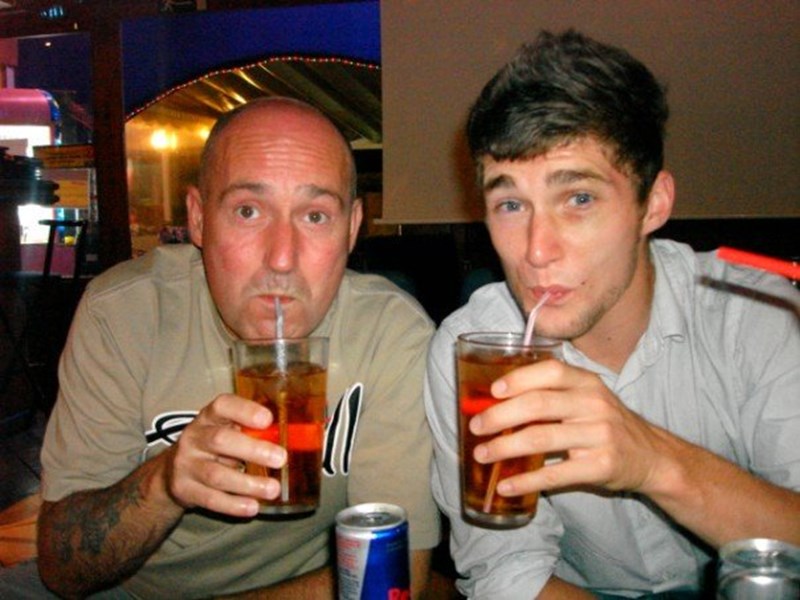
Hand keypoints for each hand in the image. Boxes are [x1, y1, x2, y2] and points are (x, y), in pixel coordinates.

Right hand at [164, 393, 287, 516]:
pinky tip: (253, 507)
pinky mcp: (183, 489)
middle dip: (253, 450)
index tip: (267, 419)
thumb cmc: (214, 446)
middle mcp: (194, 437)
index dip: (245, 410)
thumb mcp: (227, 430)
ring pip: (216, 475)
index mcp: (209, 417)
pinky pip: (209, 499)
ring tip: (273, 490)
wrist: (172, 471)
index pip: (223, 405)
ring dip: (247, 484)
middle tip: (281, 459)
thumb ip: (252, 431)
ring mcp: (186, 464)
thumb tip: (298, 437)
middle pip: (220, 440)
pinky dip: (233, 505)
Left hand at [469, 359, 670, 497]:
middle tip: (475, 426)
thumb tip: (495, 399)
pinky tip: (505, 484)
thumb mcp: (588, 398)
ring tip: (482, 454)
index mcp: (587, 383)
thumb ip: (553, 393)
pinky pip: (555, 475)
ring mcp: (599, 436)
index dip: (519, 379)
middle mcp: (594, 405)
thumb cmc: (606, 424)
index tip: (493, 390)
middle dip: (500, 416)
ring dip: (504, 448)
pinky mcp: (600, 466)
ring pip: (541, 438)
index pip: (551, 371)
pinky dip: (526, 481)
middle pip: (538, 405)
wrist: (653, 457)